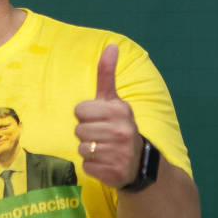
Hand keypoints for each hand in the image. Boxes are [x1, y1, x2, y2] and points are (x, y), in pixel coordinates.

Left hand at [74, 44, 143, 188]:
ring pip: (81, 148)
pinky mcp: (114, 173)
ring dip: (88, 150)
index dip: (85, 115)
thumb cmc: (118, 125)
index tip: (99, 119)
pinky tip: (106, 163)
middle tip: (101, 136)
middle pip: (78, 130)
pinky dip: (92, 166)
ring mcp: (119, 153)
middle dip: (86, 133)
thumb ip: (107, 73)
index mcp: (120, 110)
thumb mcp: (114, 100)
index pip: (79, 110)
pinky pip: (86, 166)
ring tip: (104, 149)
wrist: (139, 162)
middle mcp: (122, 131)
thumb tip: (111, 45)